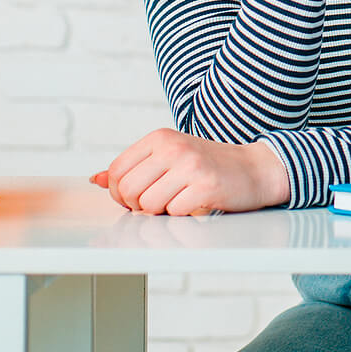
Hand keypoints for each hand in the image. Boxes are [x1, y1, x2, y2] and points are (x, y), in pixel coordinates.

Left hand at [90, 128, 291, 213]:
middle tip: (159, 202)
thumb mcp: (168, 158)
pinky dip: (182, 214)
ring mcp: (190, 165)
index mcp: (159, 138)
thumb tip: (96, 179)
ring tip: (179, 200)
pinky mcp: (205, 185)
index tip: (137, 197)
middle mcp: (172, 147)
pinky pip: (174, 212)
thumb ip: (133, 168)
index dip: (120, 193)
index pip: (117, 172)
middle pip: (128, 191)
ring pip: (148, 205)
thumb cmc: (208, 165)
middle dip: (139, 206)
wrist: (254, 169)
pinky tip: (196, 202)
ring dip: (161, 211)